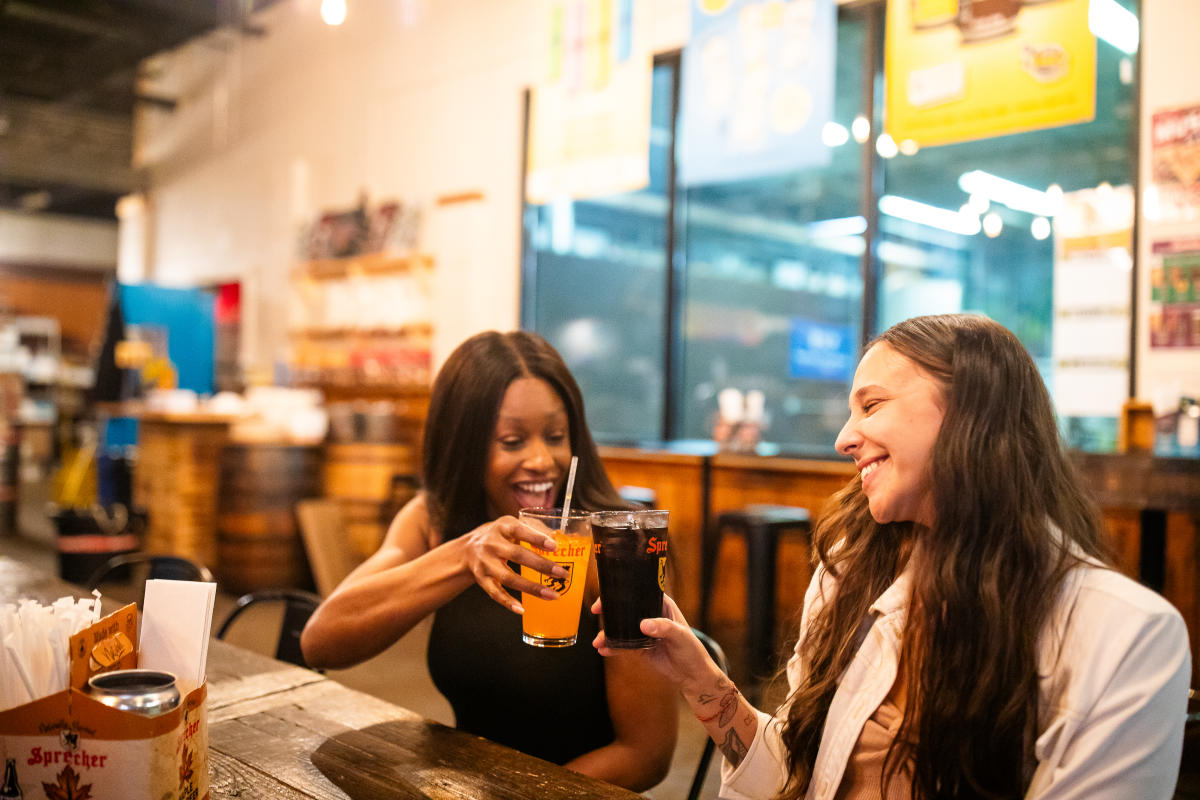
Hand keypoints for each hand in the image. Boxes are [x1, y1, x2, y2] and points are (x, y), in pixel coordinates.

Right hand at [461, 516, 566, 612]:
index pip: (520, 530)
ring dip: (531, 588)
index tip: (554, 546)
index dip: (537, 538)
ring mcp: (485, 563)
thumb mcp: (512, 525)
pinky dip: (508, 602)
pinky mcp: (481, 579)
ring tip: (552, 595)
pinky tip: (522, 609)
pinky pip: (495, 593)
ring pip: (508, 578)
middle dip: (541, 565)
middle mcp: (492, 544)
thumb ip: (534, 530)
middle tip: (563, 574)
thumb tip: (562, 537)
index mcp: (503, 526)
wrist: (466, 549)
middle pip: (517, 555)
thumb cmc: (499, 536)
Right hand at [592, 594, 716, 692]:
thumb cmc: (692, 650)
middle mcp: (650, 615)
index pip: (640, 592)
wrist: (691, 675)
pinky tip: (603, 649)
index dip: (623, 591)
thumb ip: (664, 628)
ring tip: (598, 641)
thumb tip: (643, 625)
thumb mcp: (680, 636)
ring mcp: (642, 632)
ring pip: (621, 628)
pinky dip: (612, 647)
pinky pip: (622, 645)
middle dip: (610, 610)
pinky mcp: (639, 647)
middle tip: (596, 612)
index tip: (609, 595)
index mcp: (661, 605)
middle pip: (626, 608)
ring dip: (608, 633)